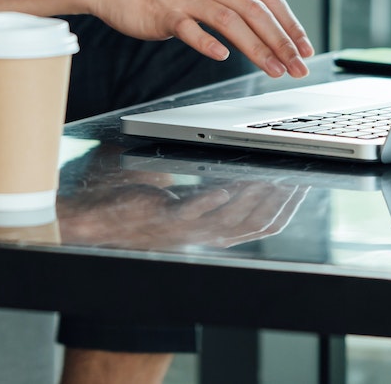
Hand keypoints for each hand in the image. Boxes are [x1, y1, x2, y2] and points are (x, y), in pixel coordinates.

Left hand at [56, 178, 309, 251]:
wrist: (90, 218)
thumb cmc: (124, 200)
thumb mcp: (170, 187)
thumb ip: (197, 179)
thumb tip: (218, 158)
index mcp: (207, 226)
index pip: (258, 222)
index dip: (283, 204)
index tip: (300, 183)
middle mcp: (201, 232)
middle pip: (254, 223)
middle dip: (280, 200)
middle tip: (299, 176)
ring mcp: (184, 229)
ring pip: (231, 220)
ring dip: (254, 197)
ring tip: (274, 176)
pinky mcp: (163, 221)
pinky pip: (194, 213)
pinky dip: (212, 201)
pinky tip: (224, 187)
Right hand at [79, 0, 315, 76]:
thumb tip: (262, 18)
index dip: (290, 23)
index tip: (304, 47)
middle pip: (255, 10)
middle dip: (282, 41)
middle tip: (297, 66)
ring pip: (231, 21)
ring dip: (257, 49)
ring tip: (273, 70)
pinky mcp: (163, 11)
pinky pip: (191, 29)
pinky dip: (209, 43)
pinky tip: (223, 57)